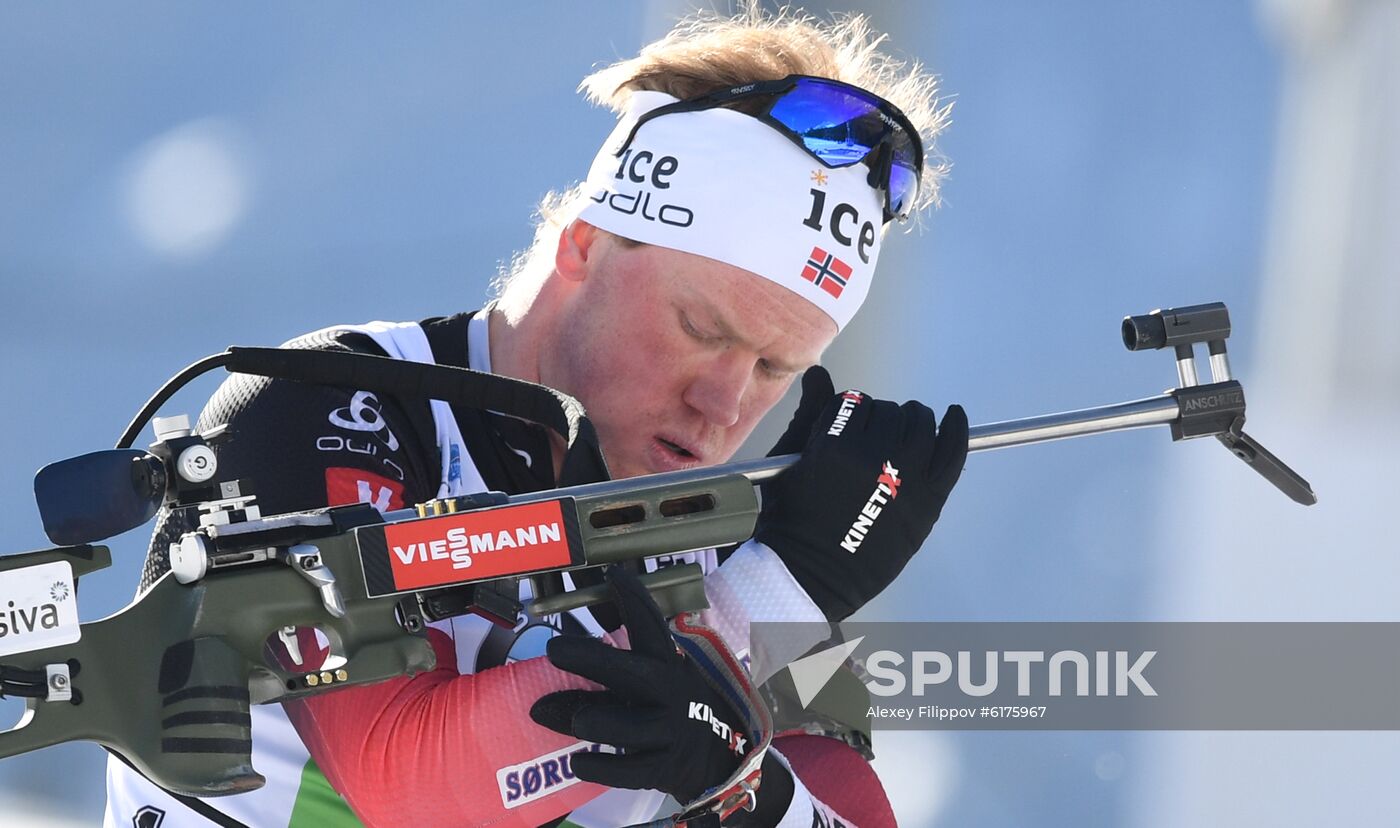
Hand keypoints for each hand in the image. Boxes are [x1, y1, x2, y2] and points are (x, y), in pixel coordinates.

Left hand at [529, 566, 748, 803]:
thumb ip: (600, 687)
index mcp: (669, 664)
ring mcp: (671, 731)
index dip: (635, 598)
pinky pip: (628, 769)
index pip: (653, 625)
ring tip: (576, 720)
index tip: (613, 572)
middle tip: (554, 648)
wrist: (719, 761)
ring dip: (595, 720)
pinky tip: (579, 763)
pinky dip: (600, 766)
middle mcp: (672, 692)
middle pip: (632, 672)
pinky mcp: (665, 768)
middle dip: (592, 659)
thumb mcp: (648, 690)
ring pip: (627, 726)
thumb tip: (540, 695)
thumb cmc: (672, 713)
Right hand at [756, 366, 968, 620]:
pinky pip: (953, 452)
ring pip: (920, 423)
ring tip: (906, 427)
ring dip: (912, 419)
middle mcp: (873, 459)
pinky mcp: (928, 500)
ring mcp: (906, 479)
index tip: (850, 422)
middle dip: (879, 417)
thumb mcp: (788, 464)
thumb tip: (820, 375)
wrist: (811, 575)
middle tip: (873, 434)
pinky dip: (957, 428)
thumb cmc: (792, 521)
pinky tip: (955, 416)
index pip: (853, 401)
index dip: (851, 409)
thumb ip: (809, 415)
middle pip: (887, 411)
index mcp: (834, 448)